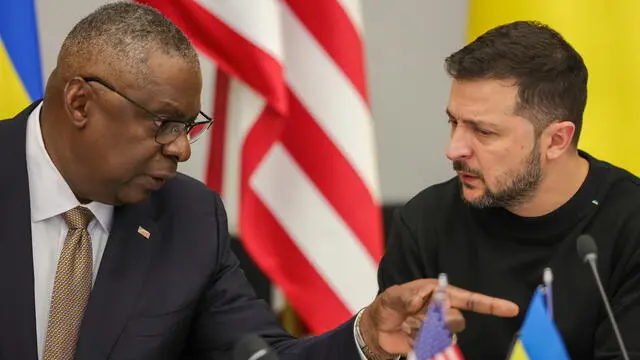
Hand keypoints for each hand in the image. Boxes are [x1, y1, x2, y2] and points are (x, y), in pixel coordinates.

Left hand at [358, 279, 518, 357]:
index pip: (469, 298)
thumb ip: (407, 296)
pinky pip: (436, 346)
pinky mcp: (433, 342)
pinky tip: (410, 335)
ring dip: (426, 332)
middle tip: (418, 316)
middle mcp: (442, 309)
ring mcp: (439, 327)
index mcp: (437, 293)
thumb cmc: (387, 306)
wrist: (377, 330)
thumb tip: (422, 299)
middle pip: (458, 319)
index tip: (511, 309)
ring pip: (447, 334)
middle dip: (440, 320)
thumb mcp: (392, 296)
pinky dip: (421, 342)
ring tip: (409, 325)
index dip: (490, 304)